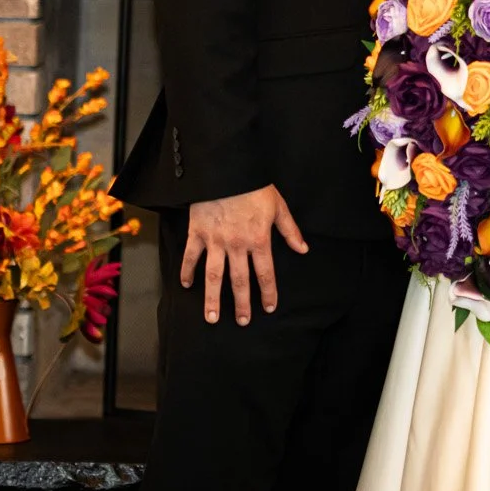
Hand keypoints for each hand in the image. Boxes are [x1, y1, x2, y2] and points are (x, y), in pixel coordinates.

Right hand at [180, 184, 308, 324]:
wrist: (226, 169)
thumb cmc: (253, 185)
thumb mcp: (278, 206)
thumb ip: (289, 230)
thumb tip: (303, 249)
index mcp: (258, 240)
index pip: (265, 274)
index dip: (268, 293)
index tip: (268, 308)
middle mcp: (237, 245)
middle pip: (239, 281)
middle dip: (241, 304)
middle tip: (242, 322)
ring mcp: (215, 241)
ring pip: (213, 276)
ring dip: (212, 298)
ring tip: (211, 317)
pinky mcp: (197, 232)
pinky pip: (191, 256)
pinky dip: (187, 271)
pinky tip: (186, 285)